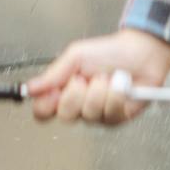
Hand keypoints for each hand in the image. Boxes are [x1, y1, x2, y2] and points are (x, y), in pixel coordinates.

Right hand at [28, 28, 169, 127]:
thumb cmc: (109, 52)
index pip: (43, 111)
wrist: (140, 52)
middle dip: (76, 94)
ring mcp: (98, 115)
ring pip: (89, 114)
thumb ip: (53, 74)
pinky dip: (116, 95)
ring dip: (100, 91)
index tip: (53, 92)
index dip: (45, 106)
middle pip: (65, 116)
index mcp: (64, 91)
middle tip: (85, 78)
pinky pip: (110, 114)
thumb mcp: (76, 57)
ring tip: (107, 77)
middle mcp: (79, 106)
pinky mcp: (117, 118)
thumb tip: (29, 88)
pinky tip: (120, 85)